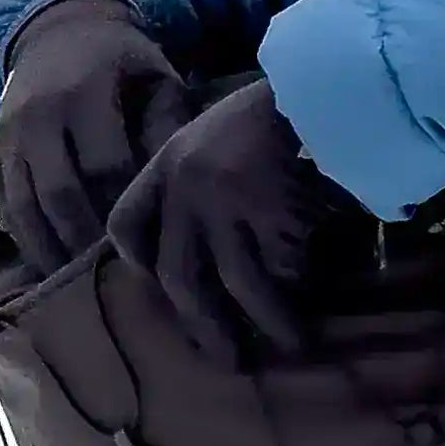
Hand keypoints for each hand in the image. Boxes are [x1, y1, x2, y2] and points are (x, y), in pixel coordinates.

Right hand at [0, 0, 199, 271]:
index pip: (106, 165)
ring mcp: (10, 134)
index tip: (153, 242)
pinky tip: (53, 265)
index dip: (127, 209)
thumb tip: (178, 190)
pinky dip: (28, 240)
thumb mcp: (156, 79)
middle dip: (90, 241)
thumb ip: (168, 127)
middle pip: (62, 194)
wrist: (60, 31)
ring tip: (85, 283)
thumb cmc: (123, 64)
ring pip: (26, 207)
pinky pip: (6, 206)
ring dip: (54, 250)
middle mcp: (39, 113)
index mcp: (86, 91)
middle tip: (120, 279)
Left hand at [106, 79, 336, 360]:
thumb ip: (192, 181)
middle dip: (203, 324)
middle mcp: (188, 189)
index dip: (136, 260)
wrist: (318, 87)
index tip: (152, 280)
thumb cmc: (268, 113)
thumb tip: (199, 248)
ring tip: (289, 345)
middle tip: (226, 357)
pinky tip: (314, 301)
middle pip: (180, 274)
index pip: (127, 223)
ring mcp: (229, 204)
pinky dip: (295, 286)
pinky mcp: (272, 211)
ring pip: (238, 282)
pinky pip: (282, 265)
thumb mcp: (211, 136)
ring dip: (265, 321)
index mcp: (167, 165)